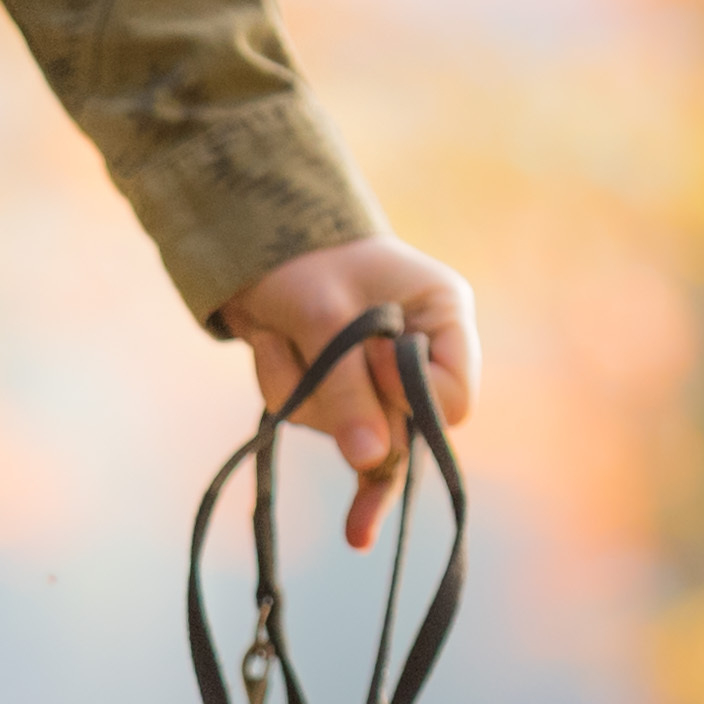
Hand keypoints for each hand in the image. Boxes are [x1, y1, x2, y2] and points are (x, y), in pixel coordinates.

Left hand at [215, 237, 479, 548]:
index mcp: (443, 316)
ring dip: (301, 388)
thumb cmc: (300, 261)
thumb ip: (347, 387)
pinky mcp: (340, 392)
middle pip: (397, 430)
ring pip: (348, 431)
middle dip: (341, 398)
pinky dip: (285, 393)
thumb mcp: (323, 317)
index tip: (371, 358)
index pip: (454, 401)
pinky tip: (270, 347)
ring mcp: (379, 377)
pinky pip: (316, 424)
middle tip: (313, 344)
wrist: (249, 244)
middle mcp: (420, 351)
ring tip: (279, 333)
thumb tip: (371, 459)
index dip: (408, 396)